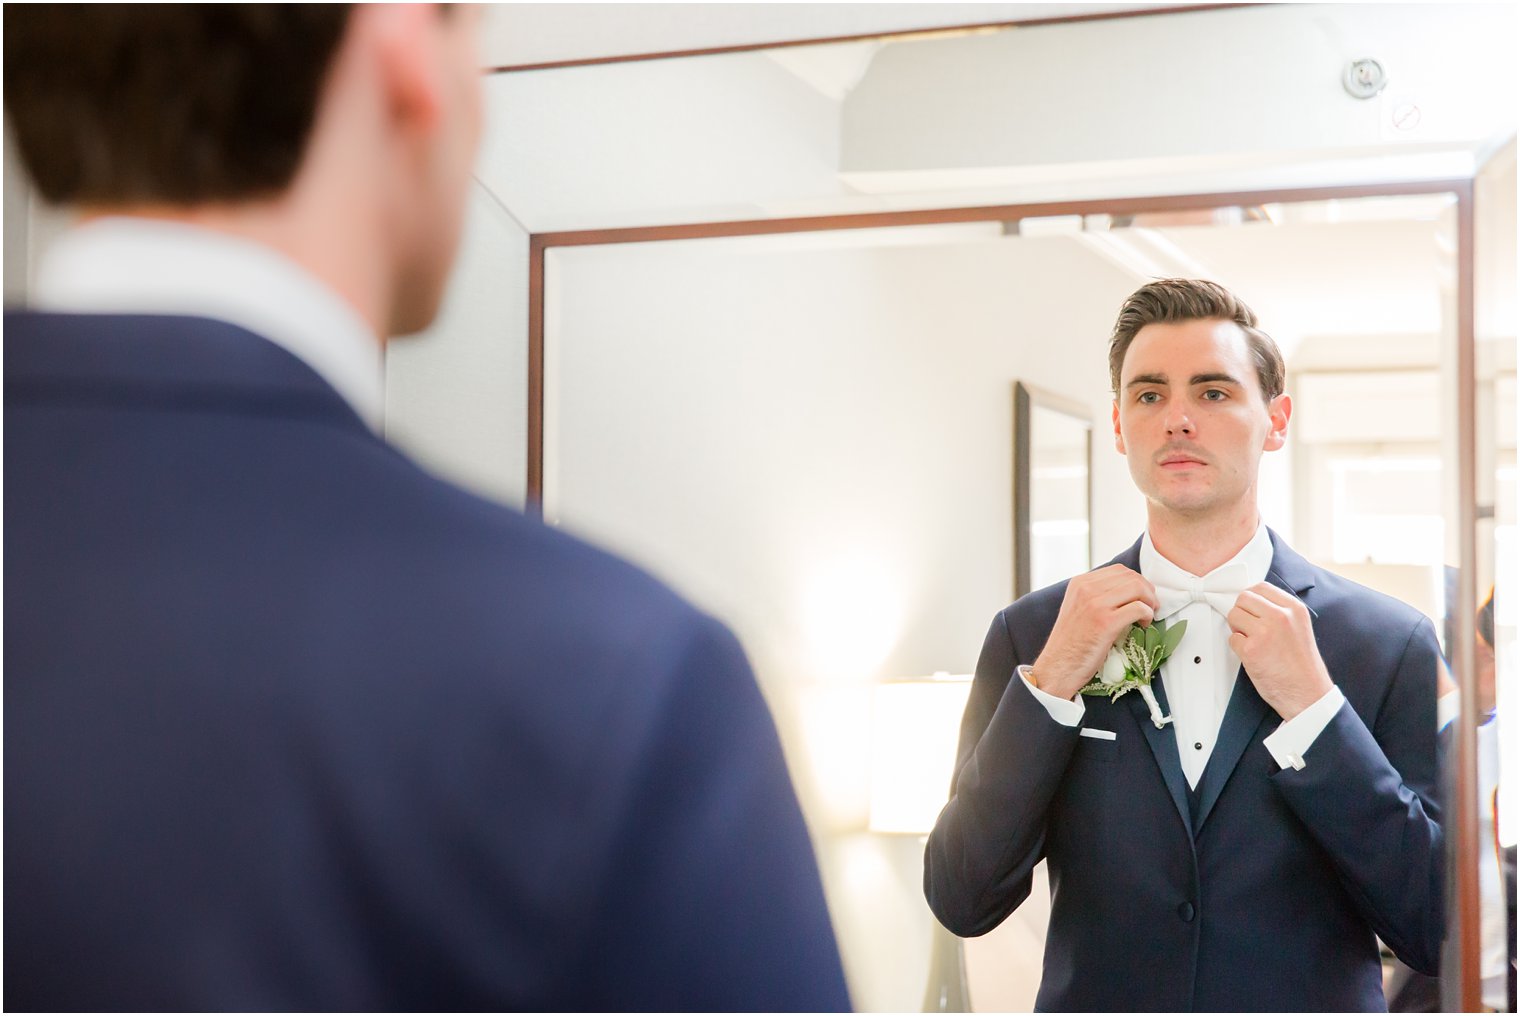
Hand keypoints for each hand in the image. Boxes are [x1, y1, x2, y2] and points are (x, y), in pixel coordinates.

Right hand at [1031, 565, 1157, 700]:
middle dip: (1147, 590)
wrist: (1058, 667)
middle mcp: (1086, 589)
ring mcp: (1095, 604)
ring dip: (1150, 601)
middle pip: (1130, 576)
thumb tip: (1128, 591)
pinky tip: (1144, 624)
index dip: (1137, 581)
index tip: (1142, 597)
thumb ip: (1096, 595)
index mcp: (1079, 583)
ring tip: (1148, 615)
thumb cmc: (1071, 643)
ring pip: (1137, 588)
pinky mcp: (1105, 622)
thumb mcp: (1078, 608)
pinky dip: (1148, 615)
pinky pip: (1138, 608)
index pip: (1119, 570)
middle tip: (1151, 606)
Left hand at [1227, 583, 1333, 719]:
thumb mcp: (1299, 627)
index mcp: (1294, 608)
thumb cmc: (1301, 665)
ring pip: (1233, 615)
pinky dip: (1237, 647)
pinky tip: (1254, 656)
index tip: (1252, 611)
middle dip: (1242, 613)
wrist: (1308, 694)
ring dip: (1238, 629)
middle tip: (1250, 629)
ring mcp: (1264, 632)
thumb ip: (1280, 611)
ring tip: (1254, 643)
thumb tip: (1252, 602)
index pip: (1260, 587)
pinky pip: (1231, 638)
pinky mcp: (1251, 649)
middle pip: (1243, 598)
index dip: (1251, 600)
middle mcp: (1280, 616)